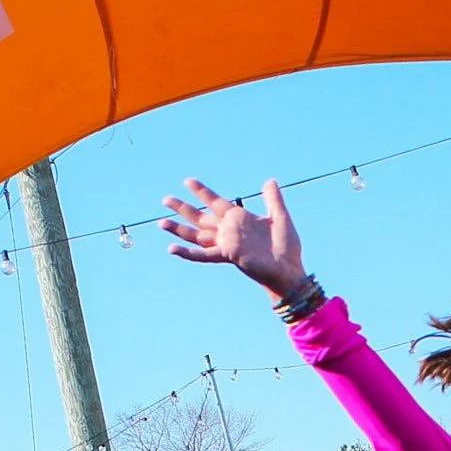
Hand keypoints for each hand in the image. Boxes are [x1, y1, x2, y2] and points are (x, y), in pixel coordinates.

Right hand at [159, 177, 306, 300]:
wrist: (289, 270)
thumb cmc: (286, 248)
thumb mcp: (280, 217)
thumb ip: (273, 199)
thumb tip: (269, 180)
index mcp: (239, 219)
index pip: (215, 202)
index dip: (202, 192)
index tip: (188, 181)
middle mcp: (229, 230)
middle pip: (200, 218)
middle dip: (183, 209)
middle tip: (165, 199)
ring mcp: (226, 243)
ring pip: (196, 235)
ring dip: (178, 229)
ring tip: (161, 222)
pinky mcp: (228, 254)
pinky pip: (203, 254)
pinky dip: (187, 252)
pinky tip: (171, 249)